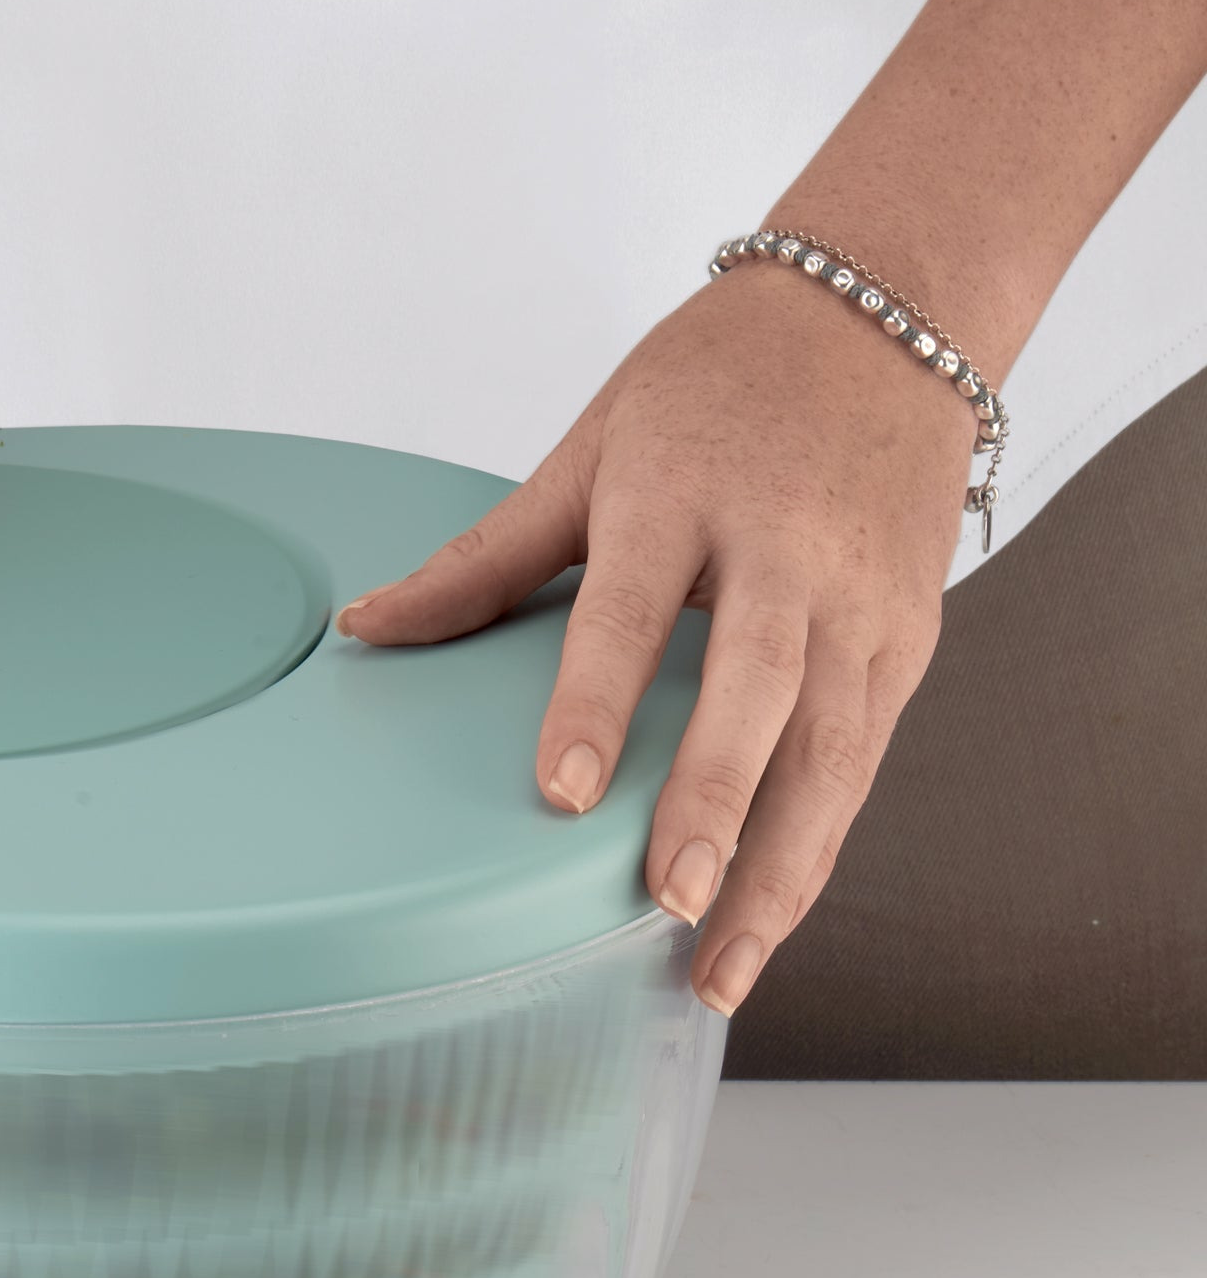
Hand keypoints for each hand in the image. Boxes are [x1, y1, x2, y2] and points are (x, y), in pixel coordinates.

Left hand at [335, 258, 972, 1014]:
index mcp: (685, 493)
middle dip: (717, 806)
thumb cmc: (719, 381)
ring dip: (780, 868)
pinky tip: (769, 917)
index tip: (560, 793)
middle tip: (669, 904)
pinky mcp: (912, 638)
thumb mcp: (590, 447)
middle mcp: (787, 552)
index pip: (633, 611)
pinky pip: (864, 760)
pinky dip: (820, 845)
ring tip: (721, 968)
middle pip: (756, 693)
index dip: (596, 703)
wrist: (888, 309)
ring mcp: (863, 601)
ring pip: (830, 752)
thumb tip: (365, 627)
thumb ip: (484, 557)